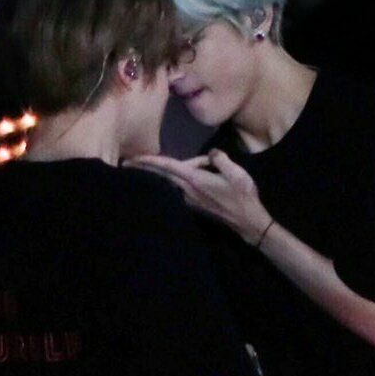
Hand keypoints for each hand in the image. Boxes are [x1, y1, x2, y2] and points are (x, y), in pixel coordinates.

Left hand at [124, 151, 272, 244]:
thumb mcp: (236, 172)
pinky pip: (182, 187)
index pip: (167, 166)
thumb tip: (210, 154)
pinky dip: (181, 178)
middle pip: (163, 174)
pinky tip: (187, 173)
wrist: (247, 221)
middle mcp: (188, 190)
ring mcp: (189, 199)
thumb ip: (220, 159)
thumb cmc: (243, 196)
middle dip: (145, 167)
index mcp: (195, 180)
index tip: (132, 159)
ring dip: (170, 170)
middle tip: (127, 161)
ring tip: (179, 163)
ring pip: (175, 179)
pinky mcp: (194, 204)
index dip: (149, 160)